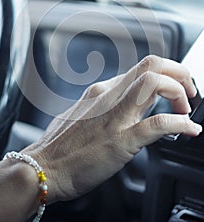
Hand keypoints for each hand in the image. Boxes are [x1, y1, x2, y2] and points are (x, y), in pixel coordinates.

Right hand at [23, 55, 201, 203]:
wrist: (44, 167)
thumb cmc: (61, 145)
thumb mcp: (83, 114)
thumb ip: (106, 106)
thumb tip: (128, 105)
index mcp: (102, 91)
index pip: (141, 68)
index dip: (165, 74)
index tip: (174, 88)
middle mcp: (109, 96)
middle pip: (151, 65)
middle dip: (178, 72)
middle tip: (188, 91)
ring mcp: (115, 116)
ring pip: (153, 83)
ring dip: (179, 91)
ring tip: (187, 108)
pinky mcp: (120, 141)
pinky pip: (156, 125)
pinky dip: (179, 123)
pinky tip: (189, 129)